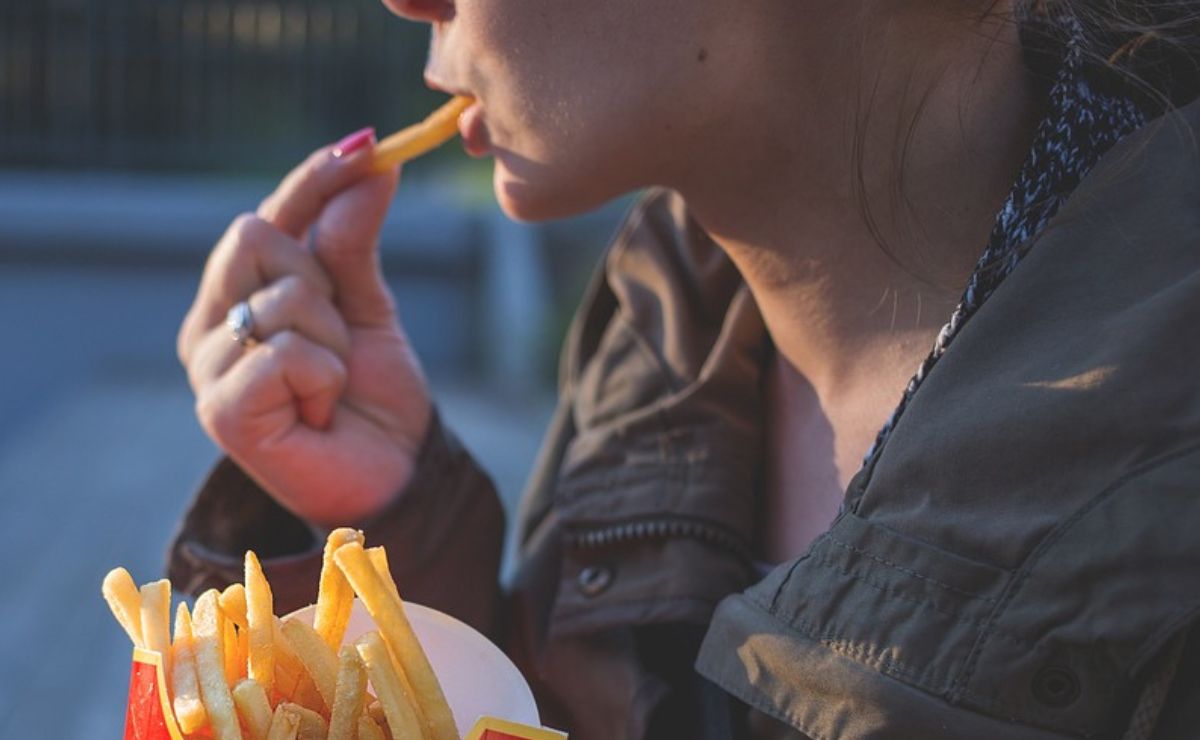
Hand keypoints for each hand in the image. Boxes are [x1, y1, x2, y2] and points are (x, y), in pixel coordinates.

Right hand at [177, 134, 432, 525]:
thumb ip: (353, 241)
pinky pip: (285, 351)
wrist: (394, 475)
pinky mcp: (220, 412)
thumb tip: (371, 161)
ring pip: (282, 295)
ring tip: (331, 385)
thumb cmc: (372, 397)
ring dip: (333, 340)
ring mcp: (207, 368)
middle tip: (341, 339)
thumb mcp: (368, 307)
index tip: (369, 144)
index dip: (313, 178)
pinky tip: (319, 412)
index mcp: (236, 295)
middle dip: (324, 281)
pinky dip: (324, 376)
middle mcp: (208, 325)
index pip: (266, 215)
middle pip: (256, 236)